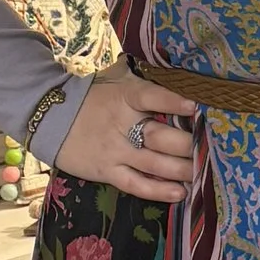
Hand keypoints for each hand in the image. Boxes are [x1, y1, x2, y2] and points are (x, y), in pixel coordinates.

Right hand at [54, 68, 201, 203]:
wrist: (47, 116)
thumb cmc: (90, 96)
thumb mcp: (115, 79)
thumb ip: (144, 78)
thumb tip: (178, 67)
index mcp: (125, 97)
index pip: (151, 97)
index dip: (173, 102)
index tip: (196, 106)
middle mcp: (122, 124)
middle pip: (160, 137)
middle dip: (188, 145)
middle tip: (212, 150)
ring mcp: (114, 150)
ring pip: (154, 163)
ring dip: (182, 170)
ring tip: (203, 173)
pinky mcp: (106, 171)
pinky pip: (136, 184)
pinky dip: (159, 190)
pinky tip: (181, 193)